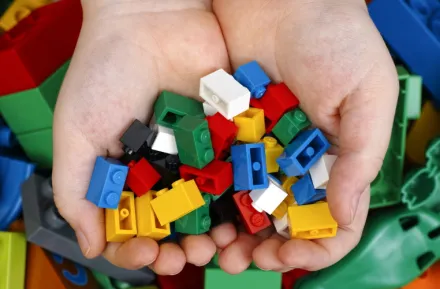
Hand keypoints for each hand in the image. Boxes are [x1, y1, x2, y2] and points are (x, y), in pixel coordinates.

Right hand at [52, 0, 229, 273]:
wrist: (149, 18)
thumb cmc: (104, 72)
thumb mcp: (77, 134)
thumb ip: (76, 191)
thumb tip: (90, 245)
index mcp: (129, 173)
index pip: (134, 225)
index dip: (139, 247)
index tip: (147, 253)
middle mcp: (165, 168)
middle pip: (178, 221)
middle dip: (183, 245)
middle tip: (189, 255)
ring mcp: (198, 152)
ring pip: (212, 203)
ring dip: (217, 229)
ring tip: (219, 242)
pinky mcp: (227, 132)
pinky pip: (238, 169)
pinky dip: (242, 193)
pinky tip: (244, 210)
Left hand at [212, 0, 397, 272]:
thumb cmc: (336, 39)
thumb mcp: (367, 95)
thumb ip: (361, 156)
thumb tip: (346, 214)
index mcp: (336, 159)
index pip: (334, 220)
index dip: (316, 246)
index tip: (291, 252)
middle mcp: (298, 161)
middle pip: (285, 221)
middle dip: (267, 247)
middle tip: (245, 260)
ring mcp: (262, 149)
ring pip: (249, 206)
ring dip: (235, 233)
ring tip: (217, 247)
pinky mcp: (232, 132)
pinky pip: (223, 173)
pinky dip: (214, 197)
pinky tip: (202, 212)